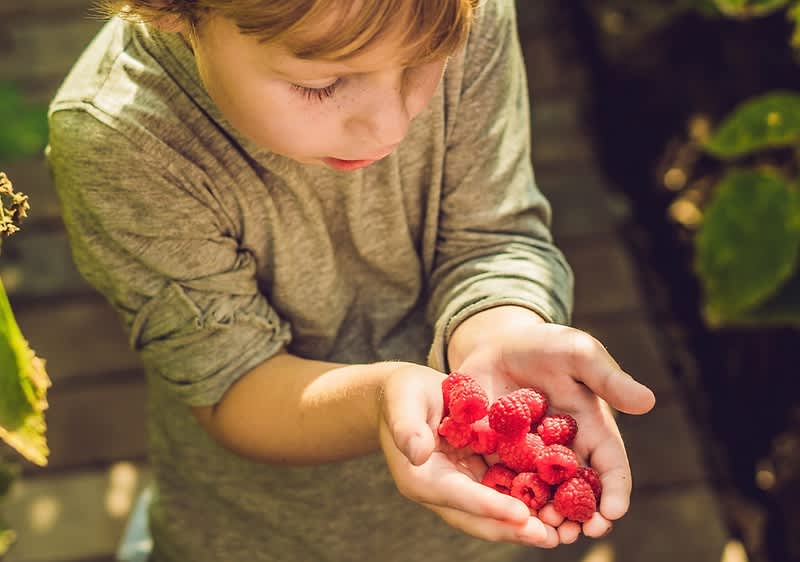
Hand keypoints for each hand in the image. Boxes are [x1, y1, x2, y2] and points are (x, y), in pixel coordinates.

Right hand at [378, 364, 560, 546]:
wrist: (409, 393)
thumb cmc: (403, 393)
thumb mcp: (403, 401)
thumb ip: (407, 426)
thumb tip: (417, 453)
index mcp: (423, 479)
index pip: (459, 496)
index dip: (490, 506)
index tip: (520, 514)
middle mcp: (444, 491)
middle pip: (480, 518)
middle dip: (513, 528)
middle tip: (549, 536)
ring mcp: (463, 487)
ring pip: (496, 513)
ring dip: (526, 524)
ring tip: (561, 532)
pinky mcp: (478, 476)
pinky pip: (504, 492)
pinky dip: (529, 501)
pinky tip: (558, 503)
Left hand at [447, 306, 656, 541]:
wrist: (496, 343)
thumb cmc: (545, 345)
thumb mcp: (578, 353)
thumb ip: (607, 378)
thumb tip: (647, 401)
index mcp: (592, 429)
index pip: (611, 466)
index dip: (615, 492)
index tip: (613, 512)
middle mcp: (564, 450)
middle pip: (579, 493)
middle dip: (581, 516)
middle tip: (576, 532)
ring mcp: (530, 456)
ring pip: (543, 497)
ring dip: (546, 517)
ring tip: (544, 532)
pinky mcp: (497, 454)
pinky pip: (504, 484)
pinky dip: (507, 502)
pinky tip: (504, 514)